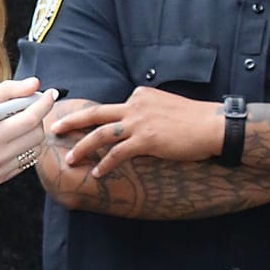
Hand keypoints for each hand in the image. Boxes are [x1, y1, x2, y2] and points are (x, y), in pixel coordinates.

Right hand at [0, 79, 56, 187]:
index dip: (44, 103)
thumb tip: (34, 84)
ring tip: (18, 123)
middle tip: (28, 107)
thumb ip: (5, 92)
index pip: (31, 119)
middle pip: (36, 135)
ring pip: (33, 150)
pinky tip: (9, 139)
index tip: (50, 93)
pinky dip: (22, 148)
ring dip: (32, 134)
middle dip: (38, 117)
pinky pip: (22, 162)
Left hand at [51, 87, 221, 176]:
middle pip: (96, 113)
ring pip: (101, 134)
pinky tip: (97, 173)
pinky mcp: (147, 140)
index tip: (78, 124)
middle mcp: (136, 104)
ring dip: (82, 147)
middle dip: (72, 121)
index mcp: (141, 95)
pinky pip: (118, 153)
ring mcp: (140, 122)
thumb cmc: (195, 120)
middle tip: (54, 129)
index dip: (94, 118)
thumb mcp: (167, 107)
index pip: (112, 107)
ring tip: (69, 160)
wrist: (214, 126)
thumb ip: (148, 113)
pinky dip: (105, 164)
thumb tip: (136, 126)